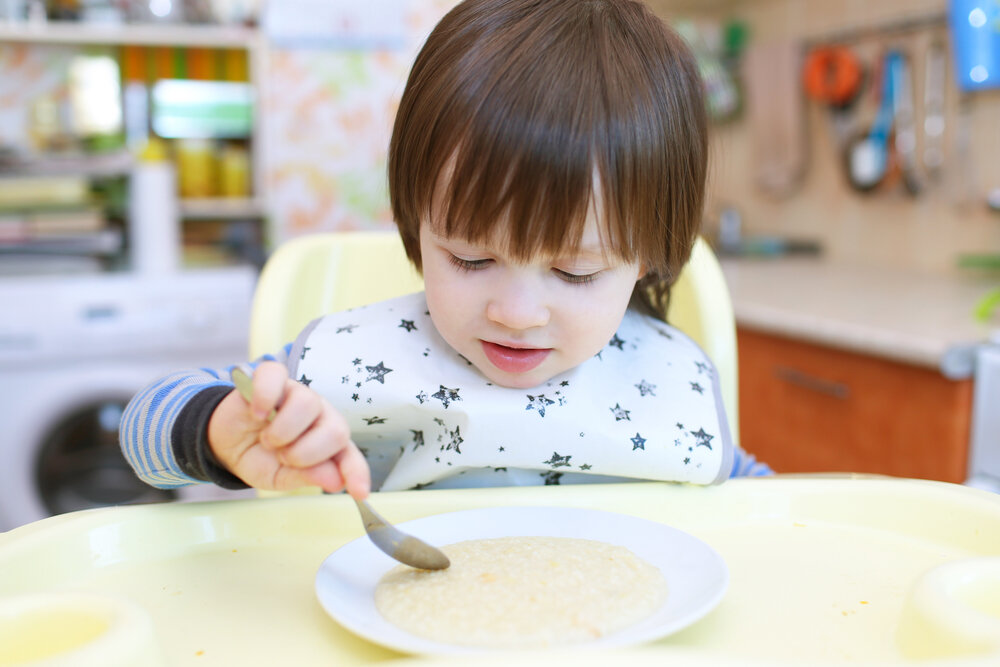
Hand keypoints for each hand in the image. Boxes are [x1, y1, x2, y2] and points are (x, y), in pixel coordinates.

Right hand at [207, 361, 370, 497]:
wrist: (225, 444)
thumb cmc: (259, 458)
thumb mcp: (281, 477)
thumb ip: (308, 476)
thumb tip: (335, 481)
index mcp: (327, 443)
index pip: (350, 456)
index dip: (356, 473)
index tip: (359, 493)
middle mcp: (319, 415)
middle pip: (337, 430)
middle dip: (307, 454)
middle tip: (282, 457)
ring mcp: (297, 393)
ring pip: (308, 404)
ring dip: (283, 431)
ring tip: (267, 440)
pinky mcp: (272, 378)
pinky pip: (276, 375)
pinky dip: (264, 398)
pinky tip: (256, 413)